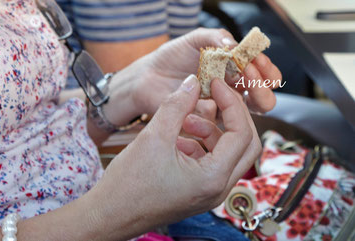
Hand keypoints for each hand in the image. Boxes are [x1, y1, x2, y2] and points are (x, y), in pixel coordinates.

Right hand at [89, 75, 260, 239]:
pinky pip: (213, 162)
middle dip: (232, 116)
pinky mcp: (199, 191)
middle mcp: (218, 189)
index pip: (242, 133)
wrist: (110, 214)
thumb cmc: (128, 184)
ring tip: (187, 121)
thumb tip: (193, 82)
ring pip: (230, 153)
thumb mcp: (154, 136)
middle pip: (246, 145)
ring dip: (213, 130)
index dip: (231, 104)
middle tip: (215, 97)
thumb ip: (177, 105)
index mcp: (213, 178)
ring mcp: (210, 192)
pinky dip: (202, 144)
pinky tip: (180, 137)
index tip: (216, 84)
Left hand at [133, 28, 281, 114]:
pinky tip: (212, 95)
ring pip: (250, 113)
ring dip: (252, 99)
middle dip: (261, 86)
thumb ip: (215, 37)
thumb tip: (234, 45)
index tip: (255, 60)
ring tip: (234, 82)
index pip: (264, 74)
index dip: (265, 69)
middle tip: (247, 74)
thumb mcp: (195, 40)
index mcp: (234, 70)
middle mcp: (232, 91)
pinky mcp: (208, 121)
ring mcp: (221, 108)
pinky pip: (226, 123)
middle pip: (263, 97)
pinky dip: (227, 112)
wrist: (149, 77)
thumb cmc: (172, 57)